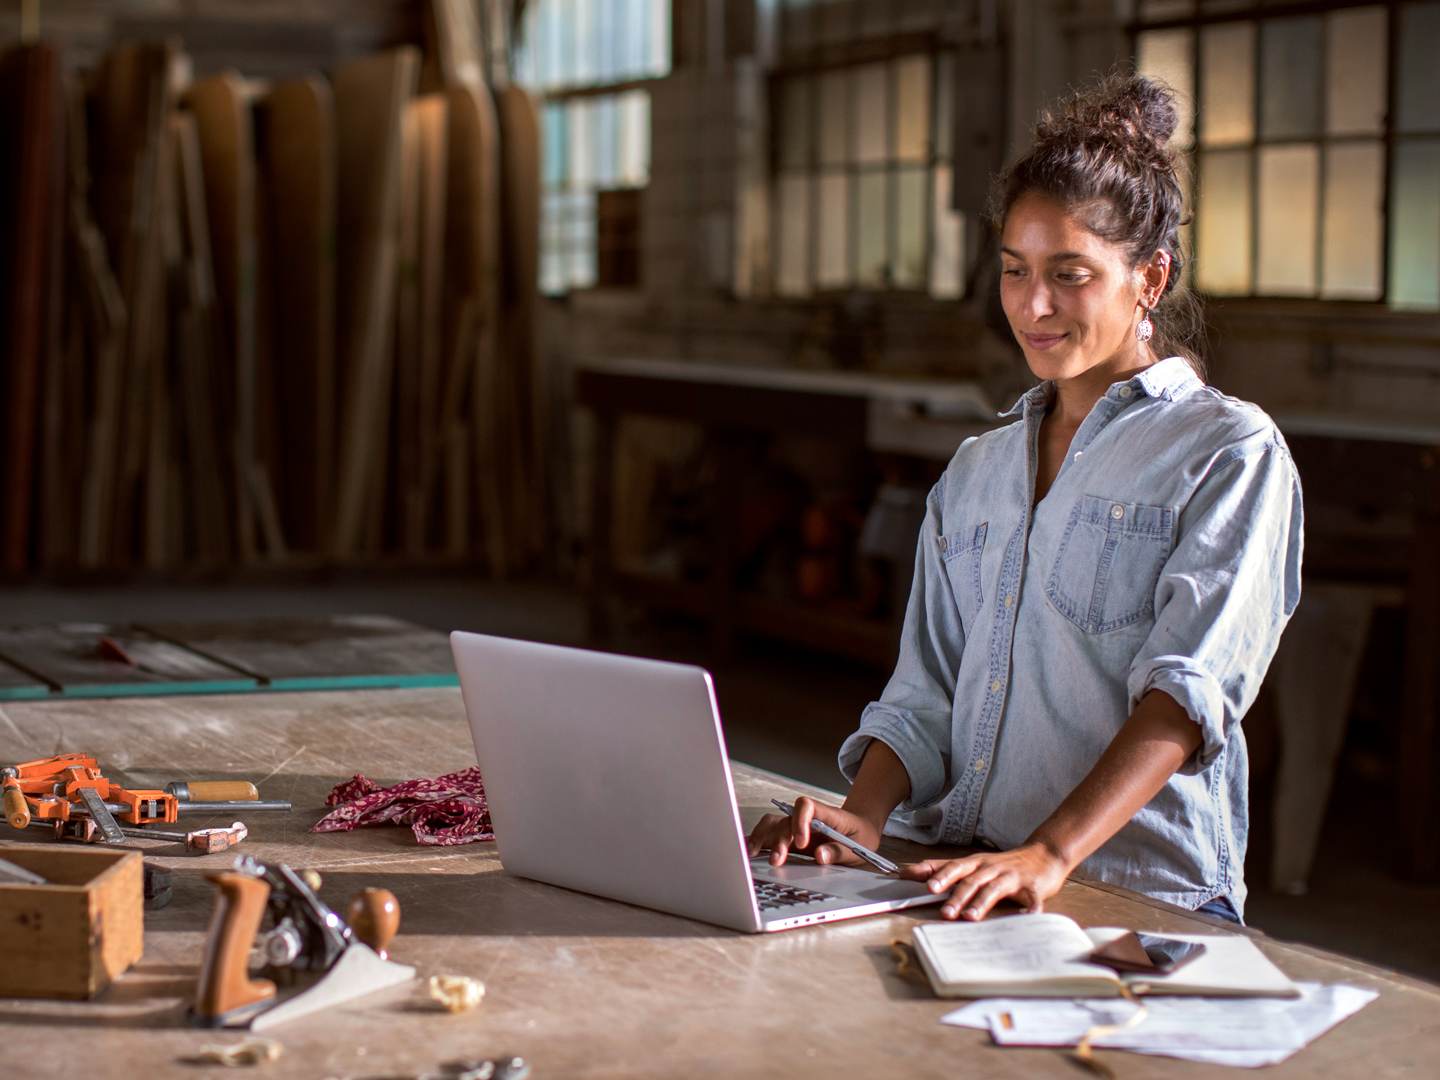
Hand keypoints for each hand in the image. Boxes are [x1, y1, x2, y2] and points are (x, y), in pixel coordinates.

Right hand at [745, 795, 882, 867]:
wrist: (859, 830)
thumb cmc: (859, 836)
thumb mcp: (858, 847)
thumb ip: (839, 851)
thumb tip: (820, 855)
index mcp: (826, 813)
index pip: (806, 806)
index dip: (800, 822)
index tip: (802, 843)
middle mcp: (806, 817)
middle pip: (785, 820)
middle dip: (778, 840)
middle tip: (777, 860)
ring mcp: (795, 825)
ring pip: (772, 824)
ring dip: (761, 837)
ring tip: (752, 854)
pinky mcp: (789, 836)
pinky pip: (769, 833)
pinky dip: (757, 840)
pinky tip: (747, 851)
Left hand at [900, 842, 1068, 920]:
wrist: (1044, 854)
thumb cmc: (1004, 864)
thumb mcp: (973, 863)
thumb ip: (943, 868)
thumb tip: (908, 872)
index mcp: (976, 863)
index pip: (953, 866)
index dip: (937, 874)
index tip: (921, 884)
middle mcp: (991, 868)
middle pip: (971, 879)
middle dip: (956, 894)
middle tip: (944, 911)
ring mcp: (1012, 876)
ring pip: (994, 888)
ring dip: (981, 903)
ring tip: (970, 917)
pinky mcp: (1033, 887)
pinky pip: (1032, 899)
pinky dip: (1030, 910)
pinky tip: (1026, 919)